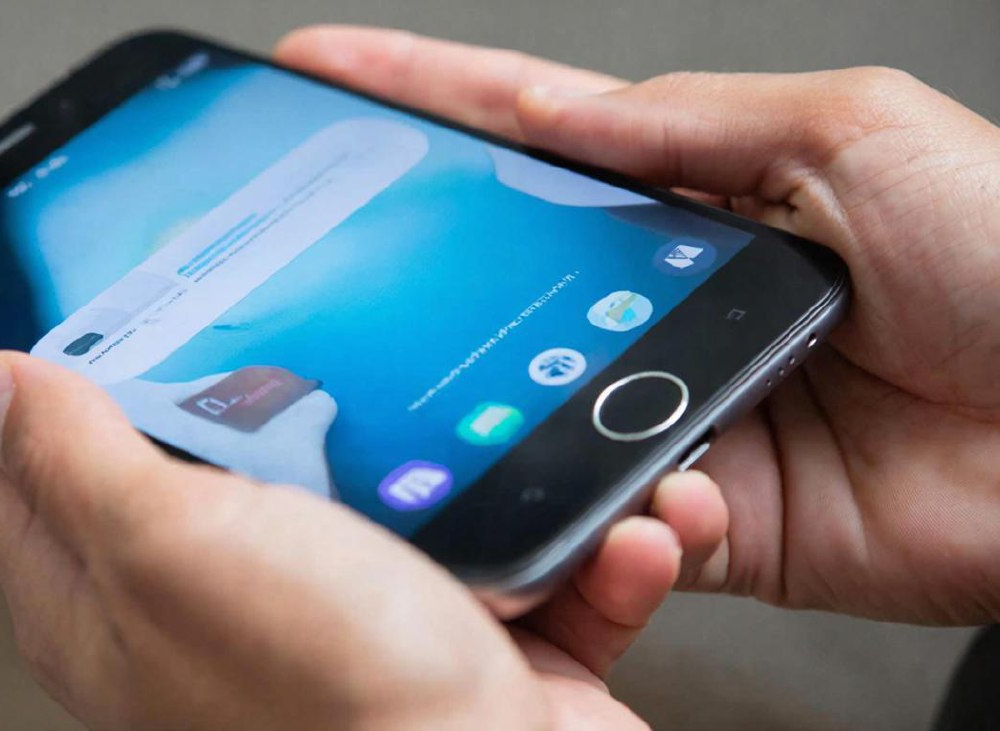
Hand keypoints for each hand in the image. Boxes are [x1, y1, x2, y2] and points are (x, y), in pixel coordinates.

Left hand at [0, 353, 726, 729]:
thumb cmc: (344, 699)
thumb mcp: (180, 548)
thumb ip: (82, 462)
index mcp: (124, 606)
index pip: (34, 475)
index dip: (49, 383)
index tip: (91, 307)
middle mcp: (228, 623)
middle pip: (217, 468)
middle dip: (280, 395)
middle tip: (319, 334)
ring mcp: (352, 631)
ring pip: (396, 499)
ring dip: (470, 464)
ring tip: (505, 434)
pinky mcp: (464, 647)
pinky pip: (521, 567)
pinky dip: (576, 548)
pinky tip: (606, 535)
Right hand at [276, 26, 999, 623]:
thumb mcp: (852, 132)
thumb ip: (693, 124)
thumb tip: (564, 112)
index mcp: (700, 195)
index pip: (531, 137)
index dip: (423, 101)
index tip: (332, 76)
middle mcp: (669, 301)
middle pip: (507, 275)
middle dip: (420, 267)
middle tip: (339, 257)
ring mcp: (680, 406)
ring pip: (540, 407)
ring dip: (511, 405)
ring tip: (480, 391)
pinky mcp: (712, 514)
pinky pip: (622, 517)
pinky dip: (619, 511)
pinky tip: (659, 489)